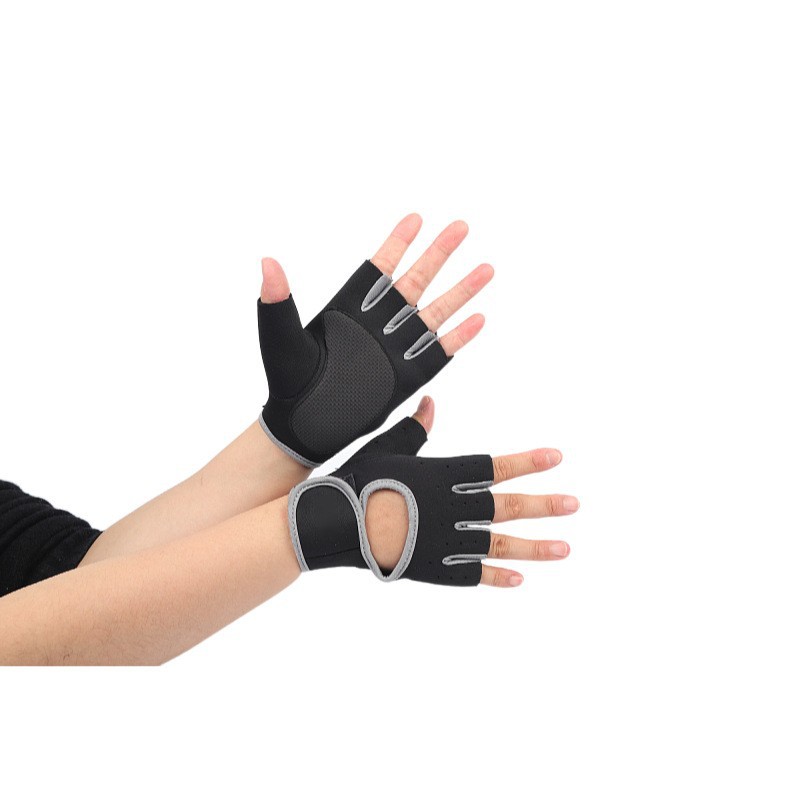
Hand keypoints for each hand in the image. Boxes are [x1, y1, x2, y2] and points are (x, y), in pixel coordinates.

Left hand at [257, 213, 493, 465]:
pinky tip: (478, 319)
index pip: (378, 269)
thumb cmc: (287, 380)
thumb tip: (268, 263)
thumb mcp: (279, 339)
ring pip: (434, 312)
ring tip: (486, 268)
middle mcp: (378, 323)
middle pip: (416, 281)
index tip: (415, 218)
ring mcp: (396, 349)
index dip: (397, 244)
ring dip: (460, 291)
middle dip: (438, 254)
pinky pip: (438, 352)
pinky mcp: (407, 376)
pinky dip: (458, 337)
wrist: (301, 424)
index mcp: (349, 308)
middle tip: (461, 226)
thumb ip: (277, 302)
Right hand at [364, 397, 577, 587]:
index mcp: (443, 475)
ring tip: (565, 547)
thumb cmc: (359, 479)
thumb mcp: (387, 447)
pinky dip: (496, 577)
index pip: (495, 467)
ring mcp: (446, 540)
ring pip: (499, 543)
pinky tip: (520, 580)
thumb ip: (415, 428)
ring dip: (535, 546)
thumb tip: (431, 402)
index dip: (527, 462)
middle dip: (544, 505)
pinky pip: (472, 574)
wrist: (333, 522)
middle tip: (574, 504)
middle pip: (507, 506)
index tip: (556, 458)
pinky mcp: (434, 567)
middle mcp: (452, 507)